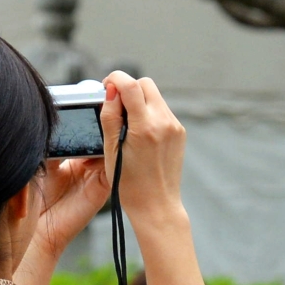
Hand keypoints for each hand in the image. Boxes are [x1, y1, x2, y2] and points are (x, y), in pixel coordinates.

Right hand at [103, 71, 188, 233]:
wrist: (156, 205)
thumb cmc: (129, 183)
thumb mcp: (110, 150)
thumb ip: (109, 117)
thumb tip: (110, 91)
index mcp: (144, 127)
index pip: (130, 84)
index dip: (114, 79)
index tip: (105, 88)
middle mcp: (164, 122)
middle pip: (145, 83)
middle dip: (128, 88)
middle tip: (114, 106)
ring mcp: (175, 126)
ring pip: (154, 96)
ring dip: (138, 101)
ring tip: (126, 125)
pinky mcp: (179, 132)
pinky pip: (162, 110)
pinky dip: (148, 113)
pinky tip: (139, 134)